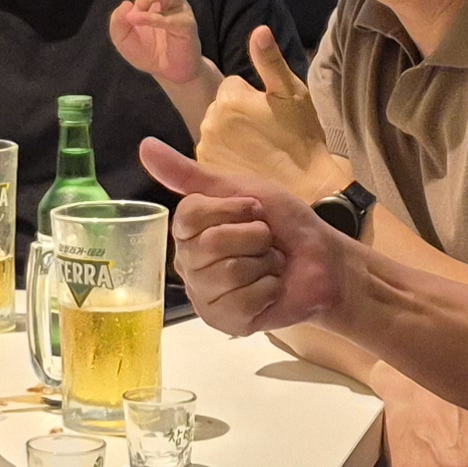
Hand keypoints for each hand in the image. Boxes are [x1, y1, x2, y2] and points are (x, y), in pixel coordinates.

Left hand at [106, 0, 204, 91]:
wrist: (169, 71)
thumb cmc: (147, 49)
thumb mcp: (121, 35)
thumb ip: (117, 20)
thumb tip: (127, 5)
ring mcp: (178, 7)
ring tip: (138, 15)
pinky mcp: (185, 24)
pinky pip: (166, 16)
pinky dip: (150, 19)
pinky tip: (140, 20)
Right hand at [139, 137, 350, 336]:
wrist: (324, 259)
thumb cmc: (283, 223)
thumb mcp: (241, 188)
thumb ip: (190, 174)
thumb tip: (144, 145)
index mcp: (188, 231)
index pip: (190, 214)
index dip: (232, 210)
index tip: (253, 210)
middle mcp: (188, 264)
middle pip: (210, 244)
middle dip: (254, 237)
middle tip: (266, 241)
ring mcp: (205, 296)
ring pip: (228, 273)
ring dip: (264, 264)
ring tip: (270, 265)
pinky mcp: (224, 322)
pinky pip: (242, 301)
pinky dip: (269, 290)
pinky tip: (272, 289)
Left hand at [192, 26, 351, 204]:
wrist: (306, 187)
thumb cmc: (302, 138)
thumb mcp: (292, 94)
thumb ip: (270, 61)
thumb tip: (259, 30)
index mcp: (229, 98)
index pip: (232, 85)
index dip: (252, 97)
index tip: (269, 113)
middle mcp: (210, 121)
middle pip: (221, 108)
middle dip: (237, 115)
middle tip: (266, 133)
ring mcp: (206, 148)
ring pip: (215, 130)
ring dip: (230, 136)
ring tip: (259, 150)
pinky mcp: (207, 170)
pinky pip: (211, 153)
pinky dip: (225, 156)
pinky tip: (247, 164)